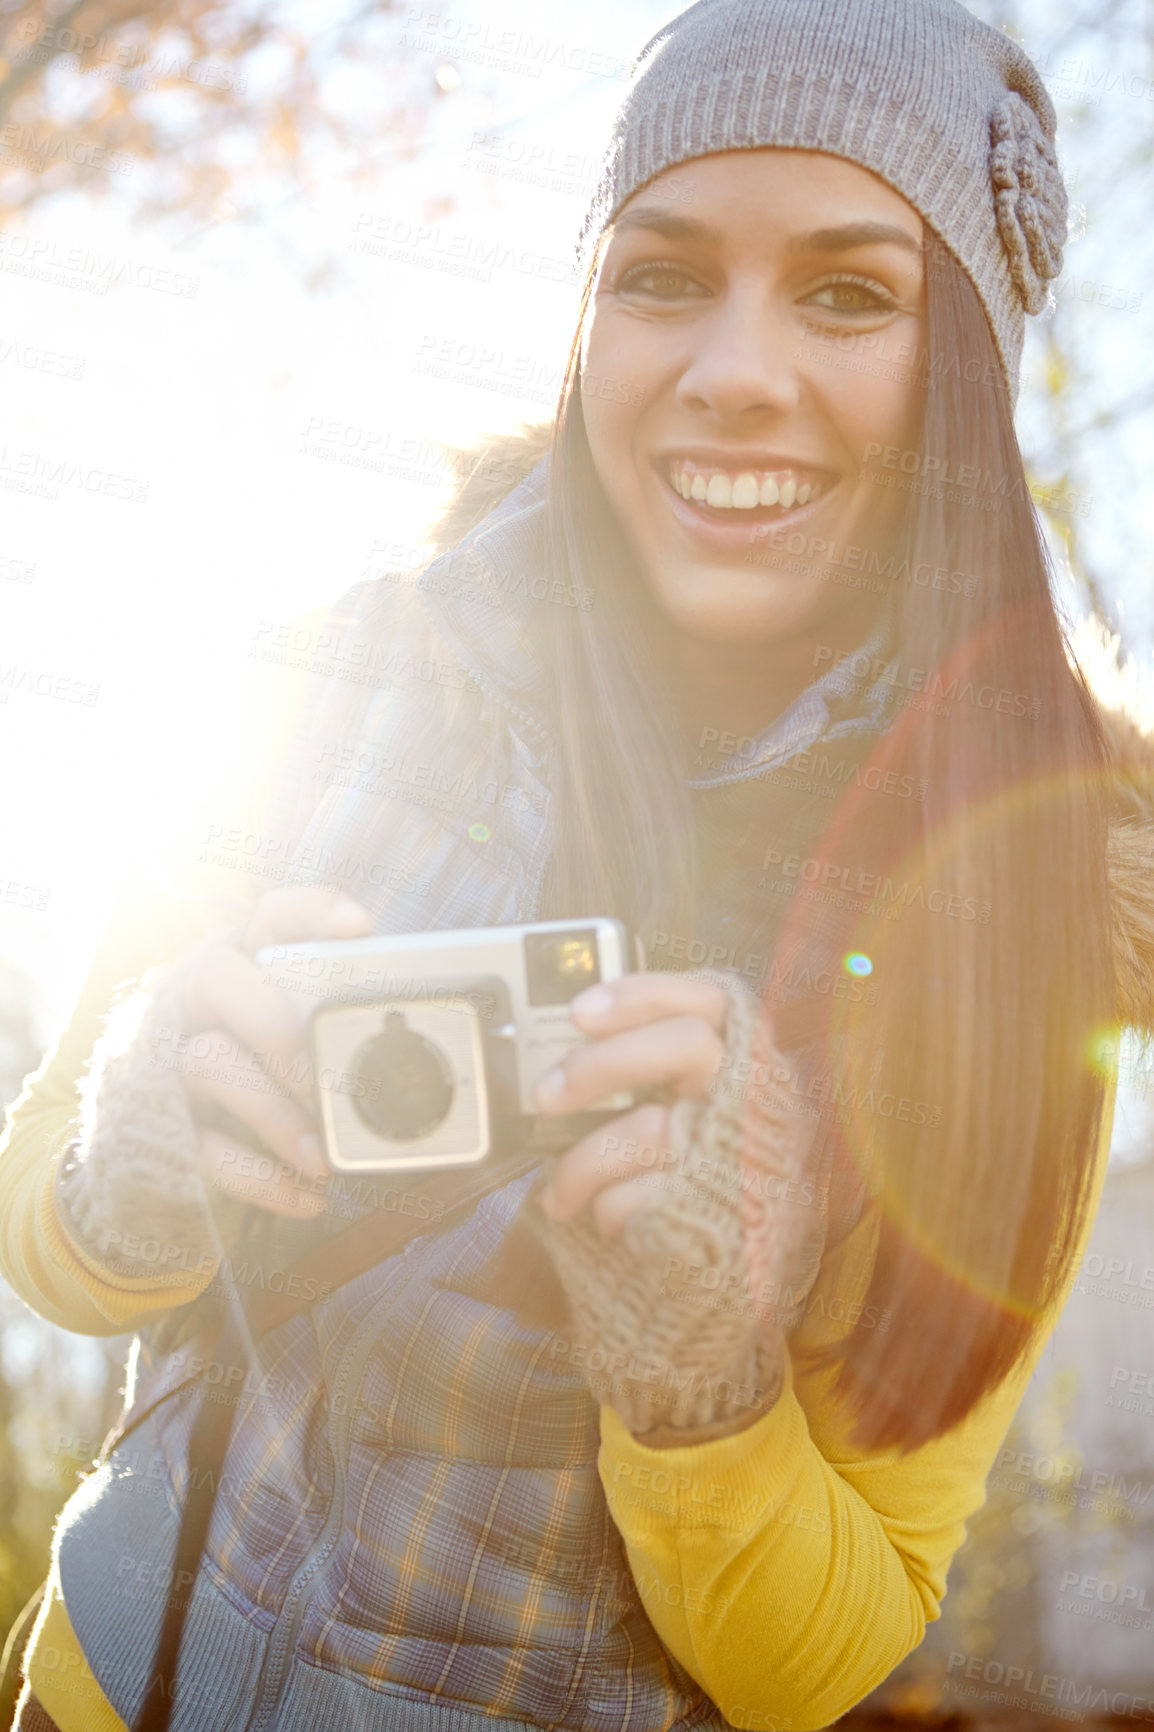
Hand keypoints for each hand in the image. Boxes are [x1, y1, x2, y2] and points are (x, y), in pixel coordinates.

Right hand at [172, 888, 374, 1218]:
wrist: (160, 1158)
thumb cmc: (259, 1085)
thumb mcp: (294, 1046)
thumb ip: (340, 1036)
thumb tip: (433, 1058)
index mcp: (245, 970)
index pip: (271, 918)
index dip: (312, 911)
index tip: (361, 926)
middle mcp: (199, 1003)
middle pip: (215, 974)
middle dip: (269, 1018)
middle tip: (312, 1071)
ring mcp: (170, 1062)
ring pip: (208, 1061)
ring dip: (272, 1114)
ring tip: (322, 1159)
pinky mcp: (160, 1126)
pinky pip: (203, 1147)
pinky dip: (260, 1177)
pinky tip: (306, 1198)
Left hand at [533, 971, 728, 1237]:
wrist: (727, 1259)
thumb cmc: (686, 1163)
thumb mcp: (680, 1104)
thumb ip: (642, 1064)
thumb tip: (558, 1050)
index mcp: (738, 1059)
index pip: (707, 1000)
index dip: (643, 995)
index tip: (578, 1013)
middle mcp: (749, 1096)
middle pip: (688, 1044)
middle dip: (604, 1063)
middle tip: (546, 1094)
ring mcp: (738, 1151)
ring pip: (651, 1130)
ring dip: (583, 1163)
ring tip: (558, 1190)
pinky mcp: (716, 1208)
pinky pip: (640, 1197)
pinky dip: (604, 1208)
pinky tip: (596, 1216)